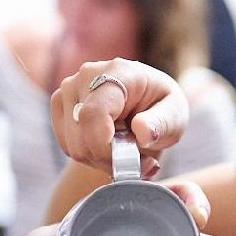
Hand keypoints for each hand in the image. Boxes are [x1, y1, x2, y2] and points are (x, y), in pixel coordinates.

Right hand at [50, 59, 188, 175]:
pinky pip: (68, 147)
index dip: (104, 146)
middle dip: (110, 159)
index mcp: (118, 72)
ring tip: (126, 153)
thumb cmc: (162, 108)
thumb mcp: (175, 115)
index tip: (129, 162)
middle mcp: (85, 76)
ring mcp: (68, 90)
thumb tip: (142, 131)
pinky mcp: (60, 106)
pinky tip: (109, 149)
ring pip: (74, 146)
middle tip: (137, 163)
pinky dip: (90, 157)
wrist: (144, 104)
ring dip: (101, 161)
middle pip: (81, 136)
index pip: (94, 113)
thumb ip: (162, 123)